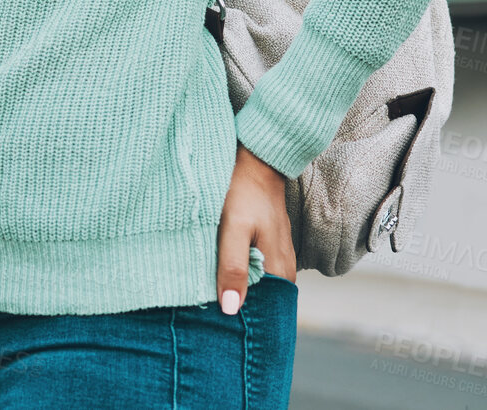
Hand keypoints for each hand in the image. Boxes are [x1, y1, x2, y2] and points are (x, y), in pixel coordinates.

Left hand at [217, 143, 296, 314]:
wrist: (255, 159)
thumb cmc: (243, 191)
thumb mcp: (234, 228)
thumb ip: (233, 267)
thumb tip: (232, 309)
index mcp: (280, 273)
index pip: (264, 315)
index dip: (240, 322)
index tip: (214, 327)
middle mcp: (283, 271)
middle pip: (258, 303)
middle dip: (234, 309)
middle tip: (203, 314)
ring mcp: (276, 259)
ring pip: (254, 287)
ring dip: (233, 290)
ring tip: (205, 297)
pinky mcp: (266, 248)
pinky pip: (252, 272)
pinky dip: (234, 275)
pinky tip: (215, 275)